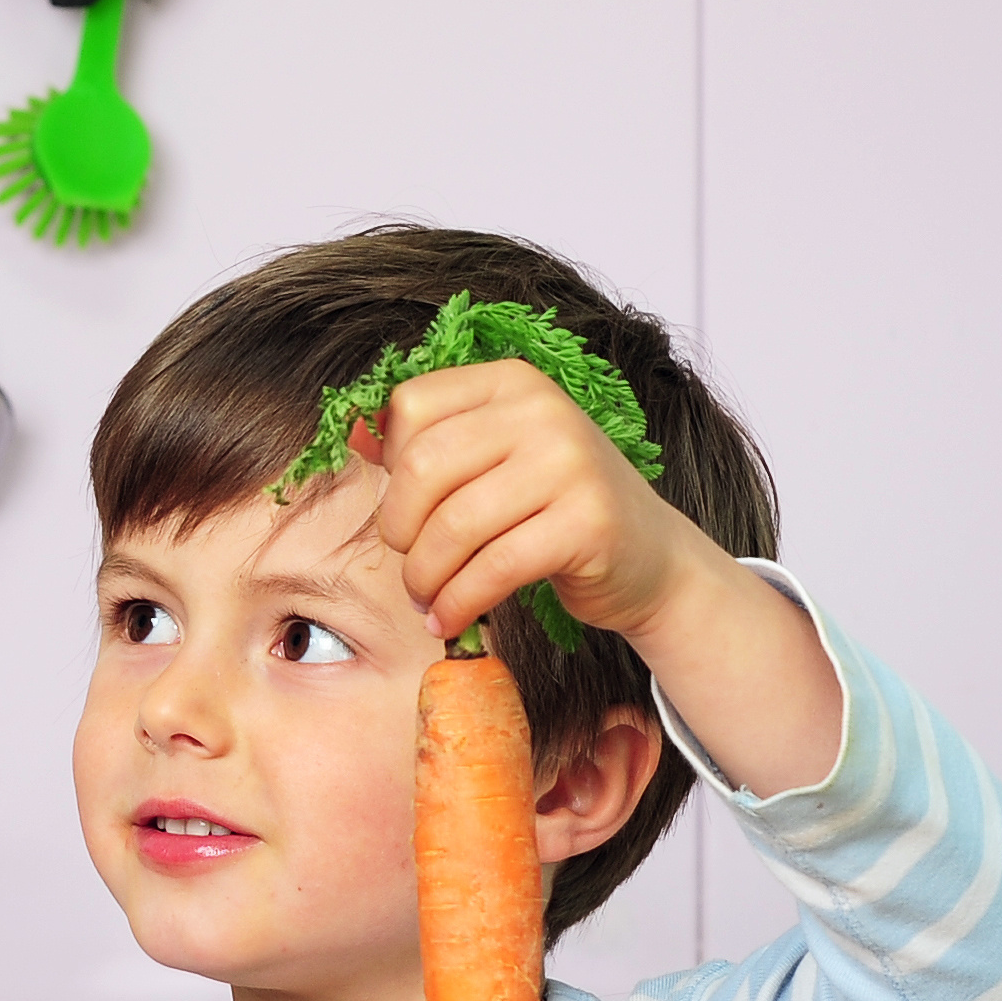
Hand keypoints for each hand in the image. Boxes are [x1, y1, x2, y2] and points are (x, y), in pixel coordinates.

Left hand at [362, 357, 717, 653]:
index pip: (410, 407)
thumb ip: (430, 444)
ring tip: (429, 598)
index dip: (388, 468)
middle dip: (400, 530)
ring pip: (454, 525)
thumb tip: (350, 432)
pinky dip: (459, 603)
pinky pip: (493, 568)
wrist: (651, 559)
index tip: (405, 510)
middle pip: (422, 466)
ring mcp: (570, 464)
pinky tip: (452, 618)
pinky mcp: (587, 523)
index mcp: (512, 381)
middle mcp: (543, 411)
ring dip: (426, 577)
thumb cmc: (556, 510)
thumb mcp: (498, 459)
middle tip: (412, 566)